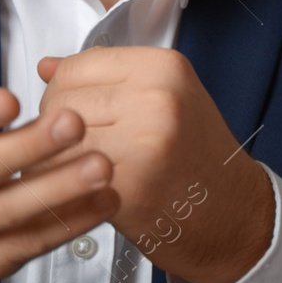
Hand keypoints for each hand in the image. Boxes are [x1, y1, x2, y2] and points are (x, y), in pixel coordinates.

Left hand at [32, 46, 273, 282]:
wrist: (234, 216)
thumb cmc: (198, 157)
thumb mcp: (164, 98)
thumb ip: (105, 78)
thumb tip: (47, 66)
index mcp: (164, 68)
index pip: (76, 67)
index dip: (61, 91)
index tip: (71, 109)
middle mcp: (156, 99)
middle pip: (62, 101)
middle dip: (53, 126)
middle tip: (73, 144)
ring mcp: (144, 143)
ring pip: (59, 139)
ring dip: (54, 156)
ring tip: (75, 166)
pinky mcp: (130, 186)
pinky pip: (66, 176)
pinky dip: (62, 184)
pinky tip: (81, 188)